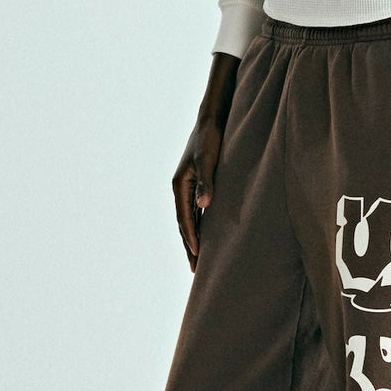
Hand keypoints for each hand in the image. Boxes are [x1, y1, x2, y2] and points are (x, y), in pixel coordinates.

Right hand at [173, 51, 239, 270]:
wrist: (211, 119)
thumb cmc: (210, 138)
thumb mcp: (209, 159)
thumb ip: (207, 181)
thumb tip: (204, 205)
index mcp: (179, 185)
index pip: (184, 219)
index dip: (191, 239)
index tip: (197, 257)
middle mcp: (180, 188)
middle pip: (184, 223)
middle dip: (190, 246)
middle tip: (196, 271)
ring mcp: (188, 187)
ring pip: (190, 219)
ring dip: (195, 238)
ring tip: (201, 260)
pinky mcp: (197, 184)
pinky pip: (197, 211)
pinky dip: (201, 226)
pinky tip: (209, 236)